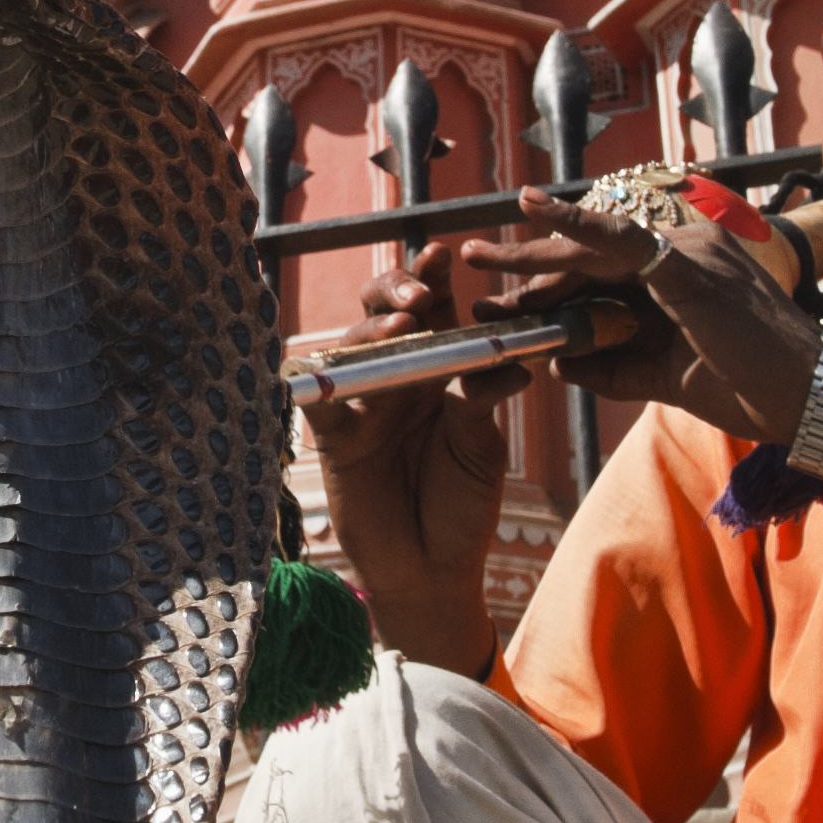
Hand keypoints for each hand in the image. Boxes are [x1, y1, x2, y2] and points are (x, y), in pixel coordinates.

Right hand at [300, 244, 515, 674]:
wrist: (432, 569)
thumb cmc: (462, 505)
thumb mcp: (480, 446)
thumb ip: (479, 399)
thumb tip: (508, 360)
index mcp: (439, 369)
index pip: (432, 309)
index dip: (431, 275)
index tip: (443, 252)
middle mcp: (397, 377)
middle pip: (382, 312)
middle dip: (395, 287)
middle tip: (420, 293)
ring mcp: (362, 404)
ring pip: (350, 345)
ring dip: (372, 328)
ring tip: (402, 321)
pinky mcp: (335, 438)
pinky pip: (314, 399)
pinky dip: (316, 381)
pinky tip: (328, 368)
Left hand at [459, 190, 822, 450]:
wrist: (814, 401)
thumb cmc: (754, 390)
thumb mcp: (667, 379)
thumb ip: (614, 369)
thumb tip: (558, 361)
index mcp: (683, 277)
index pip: (603, 275)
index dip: (550, 287)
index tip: (504, 301)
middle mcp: (686, 252)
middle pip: (591, 257)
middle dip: (529, 265)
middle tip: (473, 264)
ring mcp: (689, 253)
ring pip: (595, 246)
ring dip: (534, 251)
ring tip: (480, 256)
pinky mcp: (688, 265)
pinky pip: (621, 237)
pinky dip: (575, 224)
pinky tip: (535, 214)